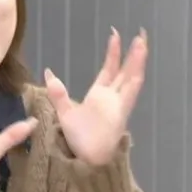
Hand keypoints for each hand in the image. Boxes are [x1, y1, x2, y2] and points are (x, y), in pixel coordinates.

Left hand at [44, 28, 147, 166]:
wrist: (86, 158)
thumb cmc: (78, 139)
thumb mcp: (64, 112)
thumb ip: (58, 92)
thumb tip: (48, 72)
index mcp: (99, 95)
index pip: (109, 69)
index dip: (113, 53)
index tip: (115, 35)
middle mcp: (112, 97)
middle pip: (125, 70)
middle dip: (133, 52)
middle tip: (140, 33)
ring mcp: (119, 104)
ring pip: (132, 77)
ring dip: (138, 61)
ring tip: (142, 41)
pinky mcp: (121, 112)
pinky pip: (130, 92)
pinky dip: (135, 79)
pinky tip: (139, 66)